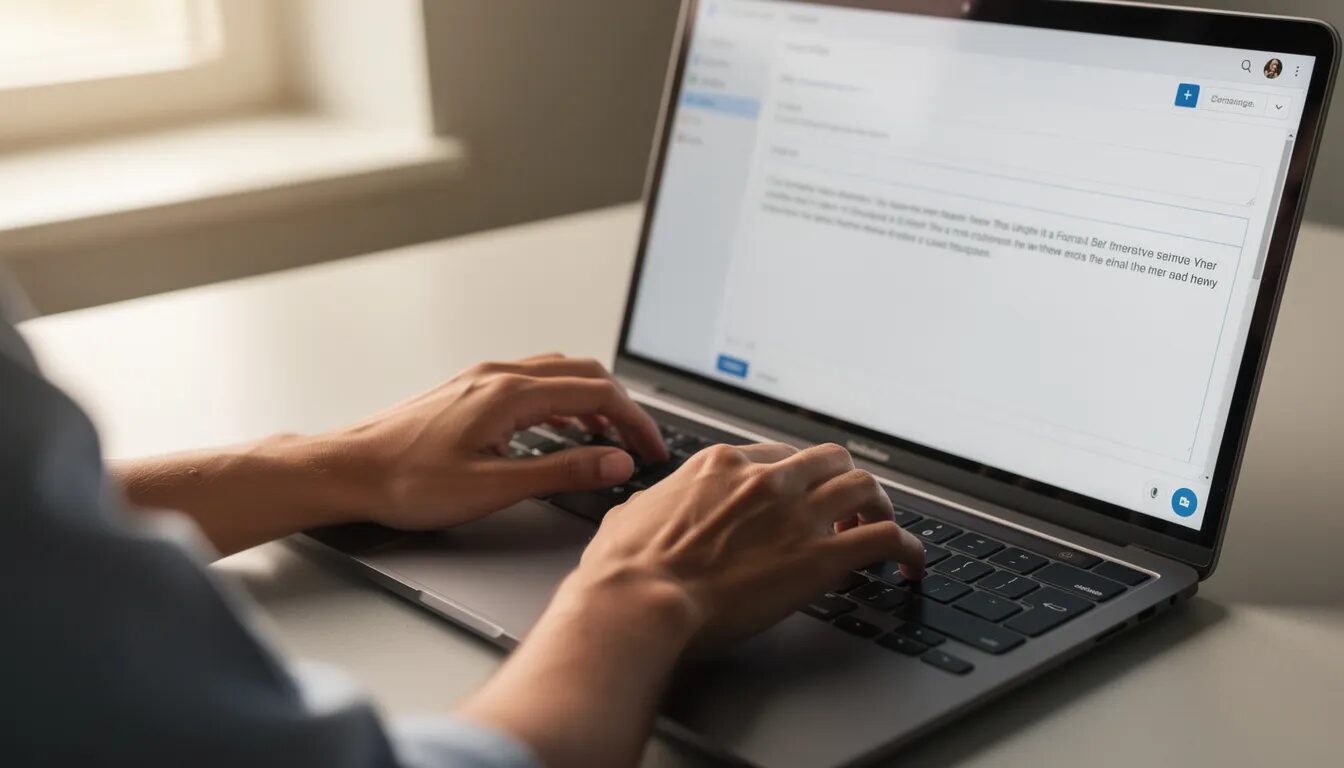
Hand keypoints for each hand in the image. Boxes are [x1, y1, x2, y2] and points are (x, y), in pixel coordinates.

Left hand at [335, 354, 668, 529]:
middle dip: (620, 406)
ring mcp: (481, 378)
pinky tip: (560, 428)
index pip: (598, 391)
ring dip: (592, 400)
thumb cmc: (406, 481)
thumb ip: (561, 471)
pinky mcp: (468, 390)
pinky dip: (562, 401)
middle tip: (640, 442)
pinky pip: (532, 382)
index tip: (653, 448)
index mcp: (510, 393)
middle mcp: (498, 375)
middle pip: (583, 373)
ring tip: (609, 437)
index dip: (635, 421)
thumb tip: (615, 461)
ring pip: (557, 373)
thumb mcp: (493, 486)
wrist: (347, 470)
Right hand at [568, 442, 926, 647]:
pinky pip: (887, 539)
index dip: (797, 477)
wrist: (639, 602)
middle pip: (830, 460)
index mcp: (721, 465)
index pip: (779, 455)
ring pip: (866, 487)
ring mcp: (797, 515)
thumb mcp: (630, 515)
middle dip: (842, 481)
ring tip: (879, 530)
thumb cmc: (625, 569)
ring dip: (878, 507)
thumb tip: (647, 511)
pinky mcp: (820, 557)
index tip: (801, 496)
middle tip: (845, 508)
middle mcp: (766, 479)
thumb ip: (654, 505)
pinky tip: (911, 564)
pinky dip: (909, 549)